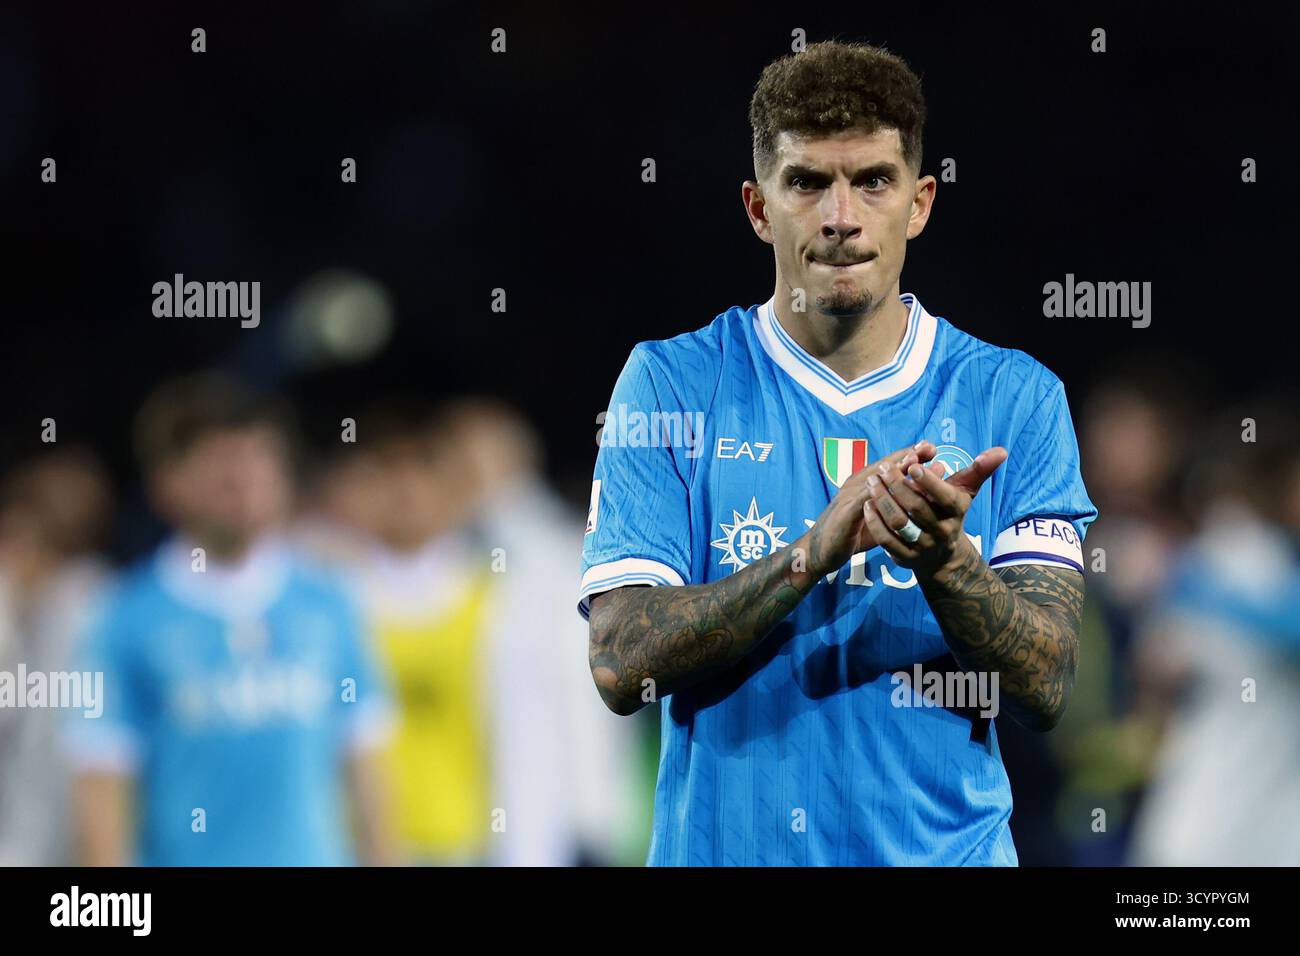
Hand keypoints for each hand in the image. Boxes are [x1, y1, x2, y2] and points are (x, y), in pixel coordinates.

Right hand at [801, 441, 939, 577]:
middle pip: (885, 466)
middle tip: (928, 447)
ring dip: (895, 468)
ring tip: (914, 460)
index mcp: (867, 484)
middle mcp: (858, 485)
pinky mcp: (846, 512)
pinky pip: (863, 500)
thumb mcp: (880, 517)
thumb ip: (899, 505)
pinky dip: (877, 491)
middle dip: (907, 455)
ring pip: (875, 479)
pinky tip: (892, 486)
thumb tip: (926, 495)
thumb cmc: (853, 533)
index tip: (932, 448)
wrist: (820, 551)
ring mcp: (850, 496)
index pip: (891, 465)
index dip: (910, 455)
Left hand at [862, 446, 1007, 577]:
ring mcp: (922, 546)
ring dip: (882, 501)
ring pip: (899, 523)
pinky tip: (867, 504)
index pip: (944, 496)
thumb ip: (979, 470)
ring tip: (872, 481)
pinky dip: (875, 522)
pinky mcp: (905, 558)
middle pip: (916, 508)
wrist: (942, 555)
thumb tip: (1001, 451)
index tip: (911, 464)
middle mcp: (941, 531)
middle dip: (897, 486)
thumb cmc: (949, 512)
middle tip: (882, 468)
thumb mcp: (965, 492)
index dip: (928, 481)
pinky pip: (886, 540)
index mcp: (955, 512)